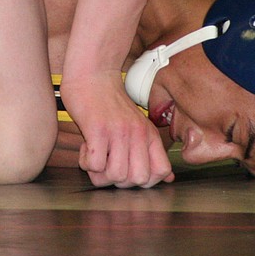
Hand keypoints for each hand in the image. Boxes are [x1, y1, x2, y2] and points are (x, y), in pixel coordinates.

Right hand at [62, 71, 173, 187]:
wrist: (92, 74)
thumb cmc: (110, 103)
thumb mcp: (137, 124)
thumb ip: (150, 151)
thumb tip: (168, 177)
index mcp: (149, 134)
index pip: (161, 171)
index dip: (145, 180)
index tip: (129, 171)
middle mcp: (137, 133)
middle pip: (138, 180)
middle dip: (120, 180)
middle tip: (108, 164)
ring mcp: (119, 132)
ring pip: (116, 176)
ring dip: (100, 173)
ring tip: (95, 155)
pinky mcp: (98, 130)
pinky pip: (95, 165)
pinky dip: (86, 163)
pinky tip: (86, 149)